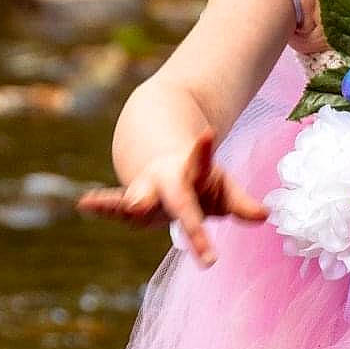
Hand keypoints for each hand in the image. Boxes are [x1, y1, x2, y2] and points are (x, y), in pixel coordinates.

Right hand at [76, 129, 266, 265]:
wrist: (160, 162)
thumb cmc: (198, 183)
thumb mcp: (221, 190)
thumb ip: (239, 203)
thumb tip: (265, 216)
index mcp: (192, 173)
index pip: (200, 164)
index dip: (202, 149)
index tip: (206, 132)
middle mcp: (168, 181)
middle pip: (177, 198)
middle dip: (182, 211)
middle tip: (169, 204)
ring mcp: (146, 191)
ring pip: (138, 198)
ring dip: (132, 204)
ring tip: (130, 206)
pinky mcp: (128, 203)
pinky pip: (114, 207)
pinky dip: (101, 205)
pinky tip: (84, 203)